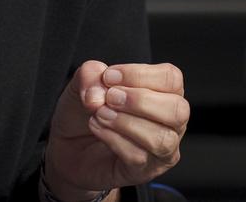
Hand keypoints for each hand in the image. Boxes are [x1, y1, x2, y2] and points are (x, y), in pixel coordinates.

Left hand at [44, 61, 187, 196]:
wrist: (68, 145)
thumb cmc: (86, 110)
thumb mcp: (83, 82)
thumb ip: (89, 74)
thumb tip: (99, 90)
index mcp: (163, 92)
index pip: (171, 78)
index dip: (139, 75)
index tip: (109, 77)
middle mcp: (169, 121)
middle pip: (177, 110)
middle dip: (139, 101)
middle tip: (110, 98)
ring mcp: (161, 150)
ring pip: (161, 138)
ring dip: (125, 123)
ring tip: (100, 114)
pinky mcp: (144, 171)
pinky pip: (139, 157)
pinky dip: (113, 139)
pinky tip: (98, 128)